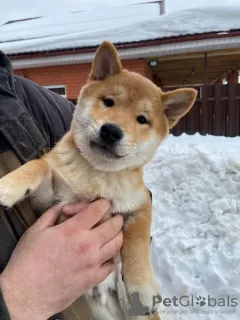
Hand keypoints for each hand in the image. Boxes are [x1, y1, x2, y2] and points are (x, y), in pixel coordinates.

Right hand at [0, 199, 122, 319]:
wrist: (25, 294)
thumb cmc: (27, 261)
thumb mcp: (35, 230)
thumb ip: (51, 214)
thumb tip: (62, 206)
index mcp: (73, 230)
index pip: (99, 210)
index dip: (103, 203)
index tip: (102, 204)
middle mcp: (88, 245)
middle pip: (114, 225)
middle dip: (115, 217)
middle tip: (111, 216)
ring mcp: (93, 263)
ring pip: (117, 244)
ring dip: (117, 235)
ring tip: (111, 232)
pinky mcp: (94, 278)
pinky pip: (112, 264)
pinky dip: (112, 256)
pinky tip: (105, 253)